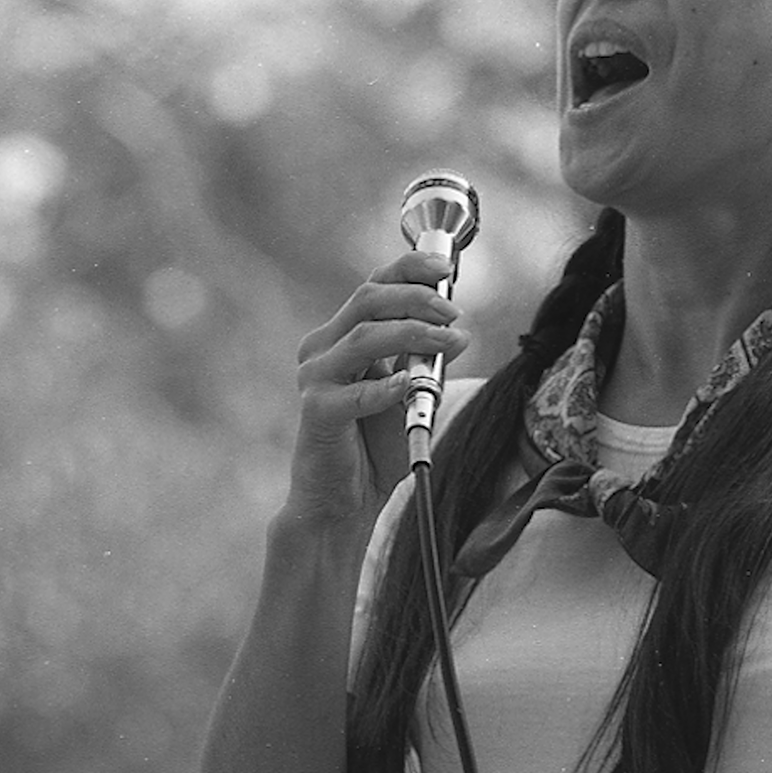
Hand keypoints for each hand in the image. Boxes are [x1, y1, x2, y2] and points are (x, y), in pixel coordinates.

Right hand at [284, 250, 470, 521]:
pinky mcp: (316, 412)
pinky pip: (353, 393)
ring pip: (363, 337)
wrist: (345, 502)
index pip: (373, 286)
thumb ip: (423, 361)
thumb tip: (456, 330)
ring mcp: (315, 378)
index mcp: (341, 336)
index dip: (408, 270)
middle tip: (454, 312)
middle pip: (367, 300)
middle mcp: (322, 348)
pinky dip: (384, 386)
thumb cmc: (375, 446)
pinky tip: (410, 384)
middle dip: (416, 298)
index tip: (446, 270)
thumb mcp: (408, 393)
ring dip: (413, 334)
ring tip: (451, 342)